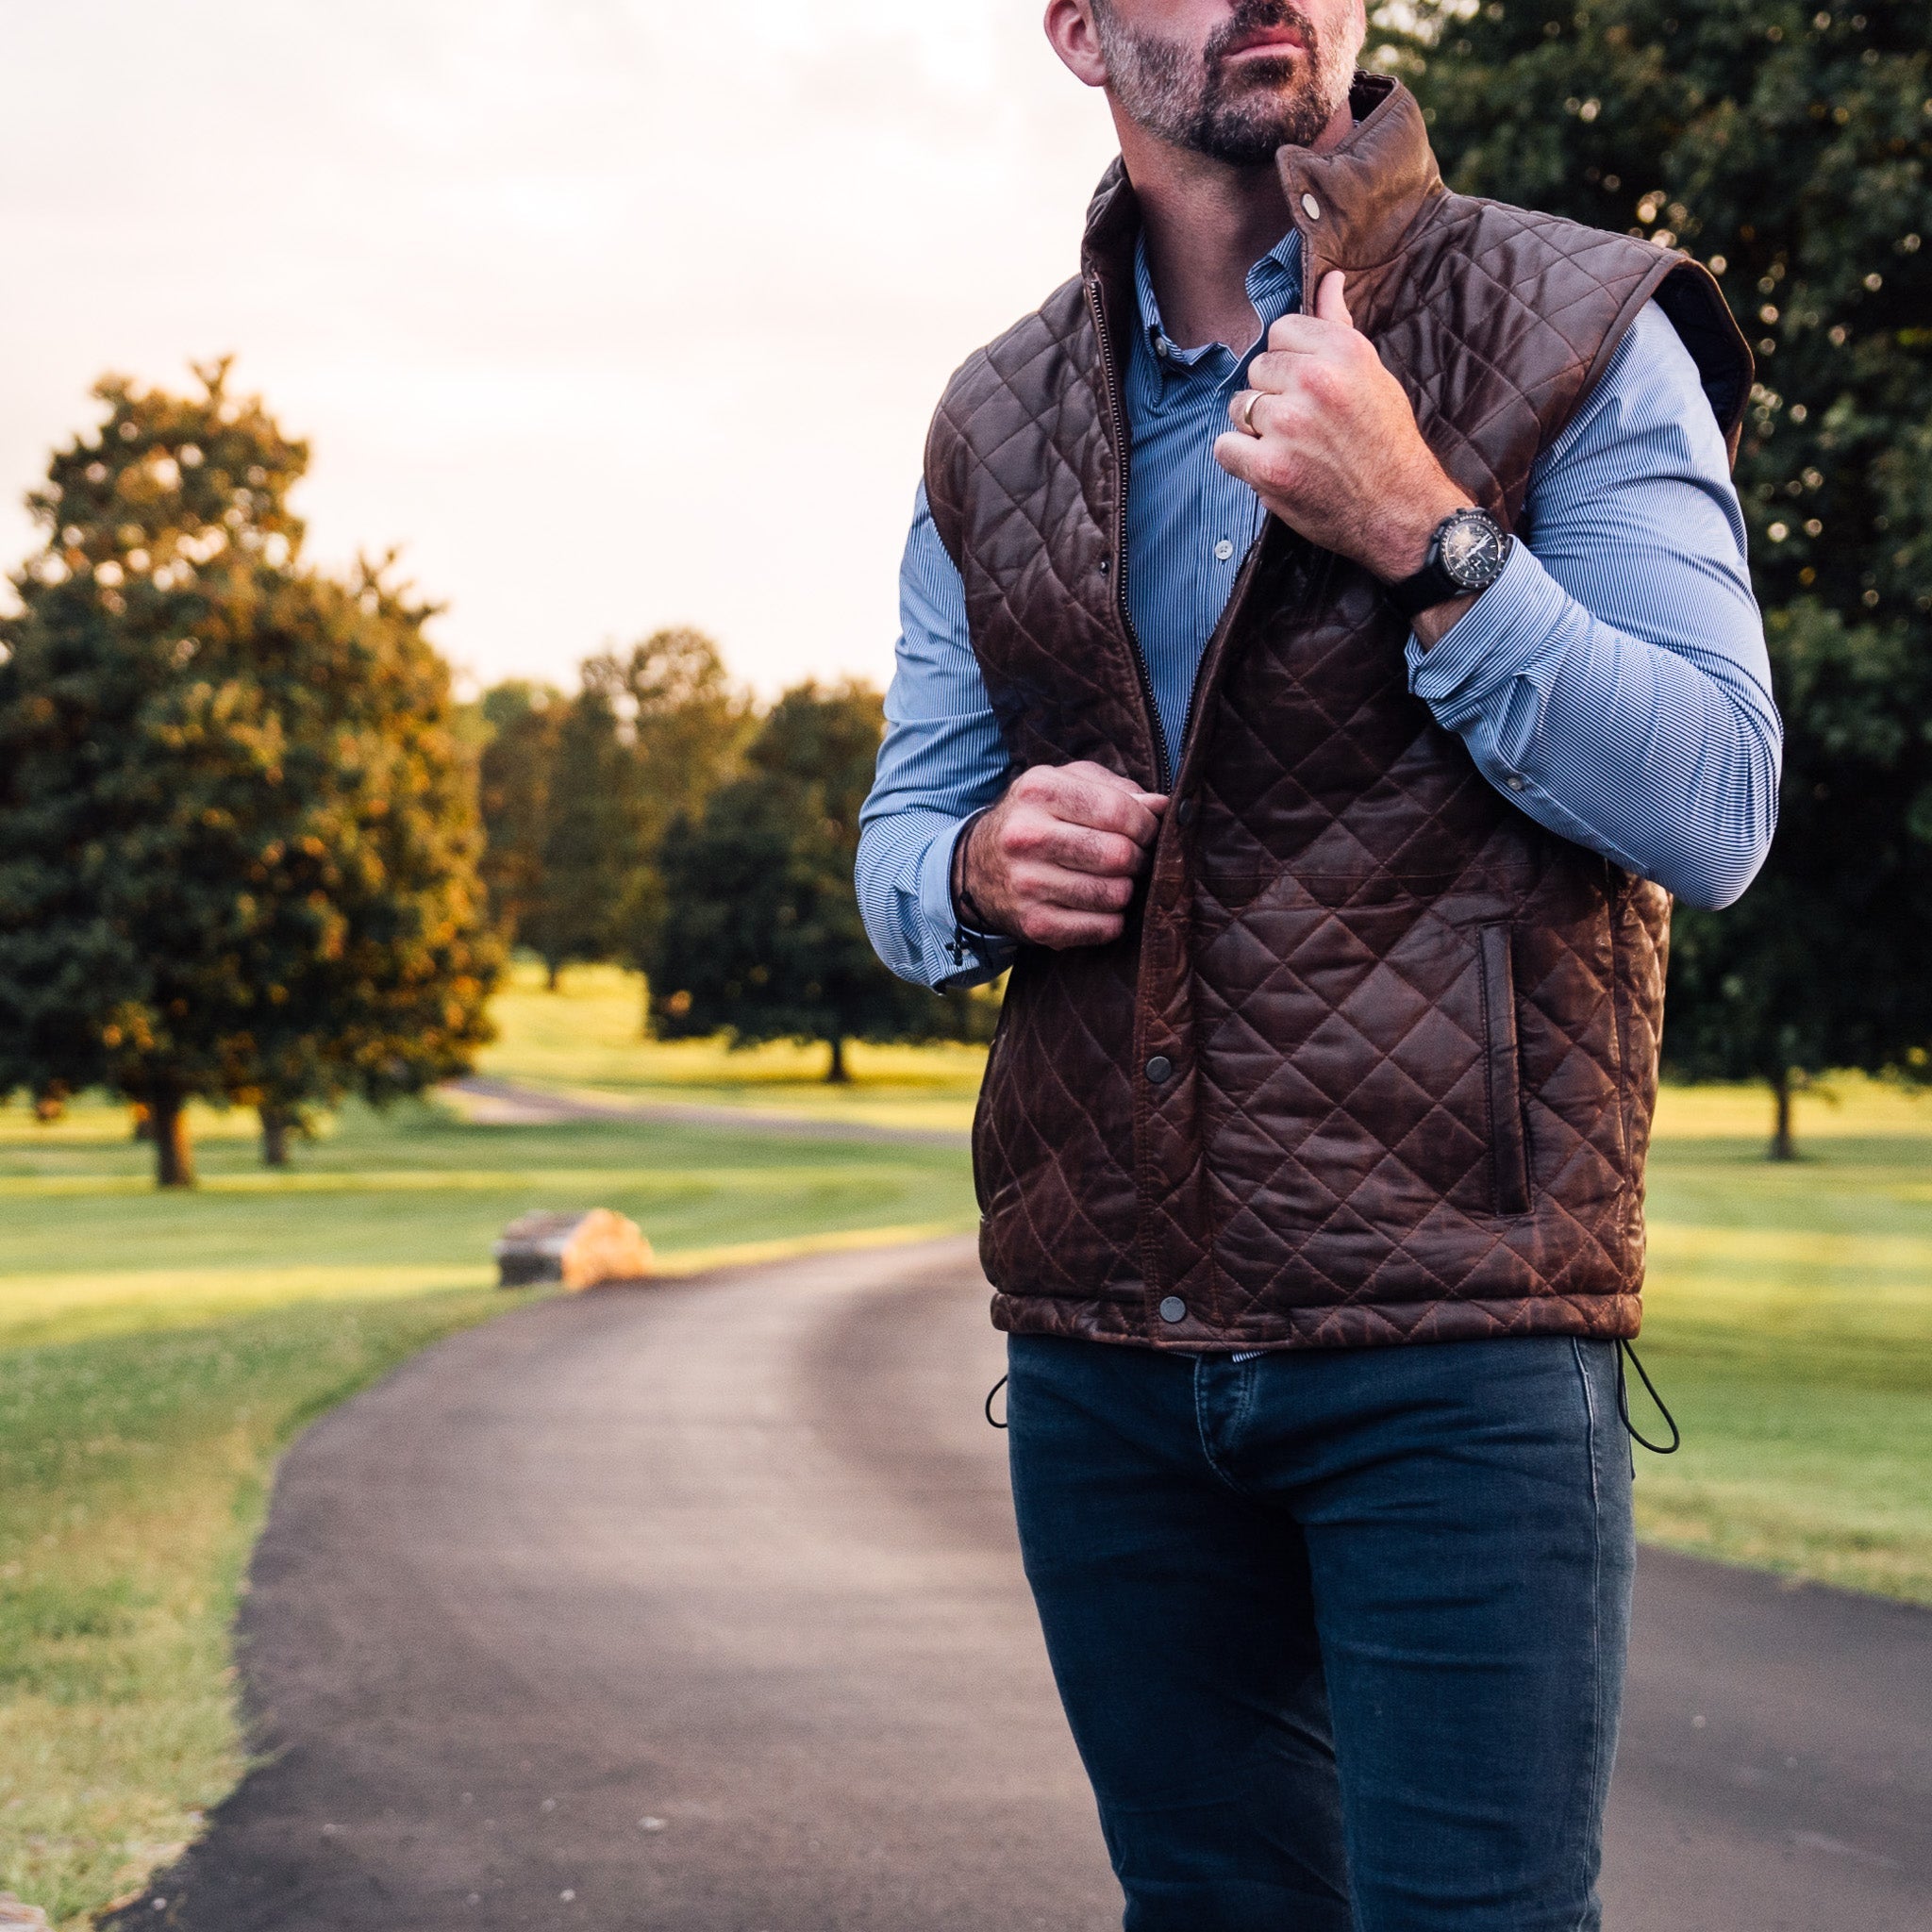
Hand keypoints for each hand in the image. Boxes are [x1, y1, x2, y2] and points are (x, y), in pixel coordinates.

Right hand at [956, 761, 1167, 948]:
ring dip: (1125, 890)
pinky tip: (1099, 906)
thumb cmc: (1035, 819)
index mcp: (1038, 791)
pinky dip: (1112, 920)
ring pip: (1115, 894)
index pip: (1118, 811)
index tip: (1147, 831)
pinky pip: (1102, 928)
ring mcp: (1027, 883)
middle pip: (1118, 855)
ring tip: (1114, 881)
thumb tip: (1164, 807)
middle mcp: (1026, 836)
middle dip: (1138, 858)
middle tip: (1131, 858)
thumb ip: (1116, 790)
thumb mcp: (1065, 786)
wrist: (976, 867)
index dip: (1146, 824)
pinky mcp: (1034, 924)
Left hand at [1214, 270, 1472, 587]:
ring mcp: (1288, 425)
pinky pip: (1225, 447)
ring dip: (1257, 430)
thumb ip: (1339, 326)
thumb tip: (1329, 278)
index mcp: (1343, 351)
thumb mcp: (1373, 373)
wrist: (1400, 510)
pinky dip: (1242, 460)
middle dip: (1273, 396)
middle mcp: (1315, 381)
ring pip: (1239, 408)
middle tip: (1307, 427)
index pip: (1280, 331)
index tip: (1310, 389)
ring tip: (1295, 448)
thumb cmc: (1386, 441)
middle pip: (1256, 370)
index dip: (1290, 363)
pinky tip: (1273, 468)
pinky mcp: (1269, 467)